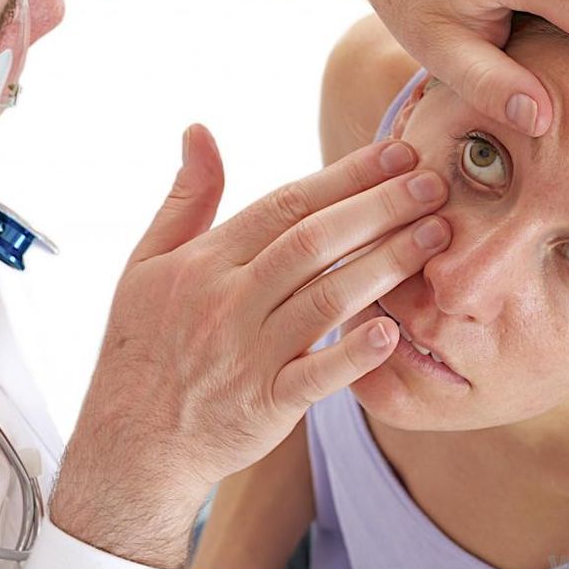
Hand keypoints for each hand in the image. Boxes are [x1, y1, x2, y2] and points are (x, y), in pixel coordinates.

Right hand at [51, 125, 449, 568]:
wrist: (133, 438)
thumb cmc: (143, 345)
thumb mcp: (147, 263)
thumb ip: (184, 198)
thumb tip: (198, 130)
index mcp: (204, 262)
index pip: (285, 205)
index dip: (345, 175)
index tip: (395, 153)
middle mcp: (227, 302)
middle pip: (313, 242)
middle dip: (379, 208)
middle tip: (433, 185)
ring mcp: (247, 355)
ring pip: (325, 299)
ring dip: (385, 264)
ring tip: (435, 237)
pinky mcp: (265, 405)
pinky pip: (315, 377)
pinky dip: (353, 355)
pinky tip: (393, 331)